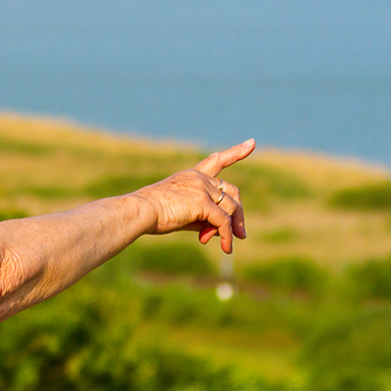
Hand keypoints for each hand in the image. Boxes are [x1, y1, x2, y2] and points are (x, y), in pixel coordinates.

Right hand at [131, 138, 254, 253]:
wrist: (139, 212)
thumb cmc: (152, 214)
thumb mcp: (183, 213)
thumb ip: (203, 217)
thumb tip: (223, 231)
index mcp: (191, 176)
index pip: (217, 161)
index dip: (236, 152)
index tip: (252, 143)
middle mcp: (199, 177)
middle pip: (232, 192)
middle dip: (239, 214)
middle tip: (241, 234)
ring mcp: (201, 187)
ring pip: (230, 208)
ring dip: (229, 230)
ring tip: (222, 245)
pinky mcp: (202, 201)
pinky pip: (223, 221)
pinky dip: (226, 236)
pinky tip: (225, 247)